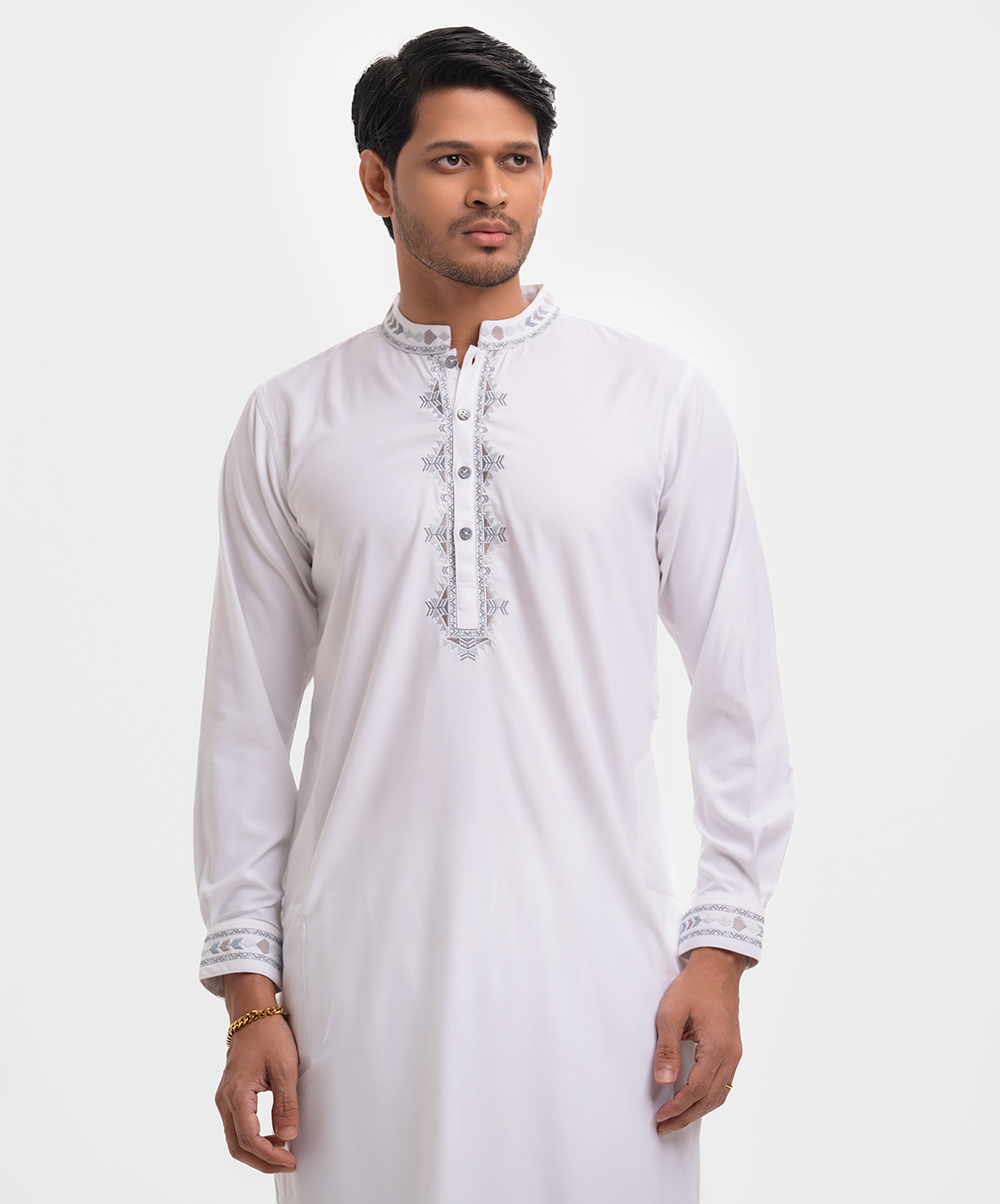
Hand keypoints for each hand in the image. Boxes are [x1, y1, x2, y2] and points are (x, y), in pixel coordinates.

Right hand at [215, 1011, 299, 1172]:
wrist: (253, 1013)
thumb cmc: (269, 1035)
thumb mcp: (284, 1067)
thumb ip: (286, 1103)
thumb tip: (288, 1137)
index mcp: (236, 1095)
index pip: (248, 1140)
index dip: (269, 1156)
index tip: (290, 1160)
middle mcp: (224, 1100)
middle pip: (237, 1146)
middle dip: (262, 1161)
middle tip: (288, 1164)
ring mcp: (224, 1098)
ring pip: (235, 1139)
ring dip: (257, 1152)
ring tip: (283, 1152)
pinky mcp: (230, 1095)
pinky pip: (236, 1126)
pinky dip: (253, 1139)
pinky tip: (273, 1136)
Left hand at [652, 947, 745, 1133]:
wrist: (717, 968)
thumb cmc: (693, 987)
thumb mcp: (671, 1013)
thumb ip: (667, 1048)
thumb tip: (664, 1081)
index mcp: (717, 1047)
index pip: (697, 1089)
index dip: (678, 1107)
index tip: (660, 1116)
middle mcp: (731, 1055)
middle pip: (710, 1099)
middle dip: (686, 1116)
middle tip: (664, 1127)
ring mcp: (735, 1054)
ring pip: (719, 1094)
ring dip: (698, 1110)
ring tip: (676, 1119)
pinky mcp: (732, 1050)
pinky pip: (723, 1083)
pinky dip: (707, 1097)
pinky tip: (692, 1100)